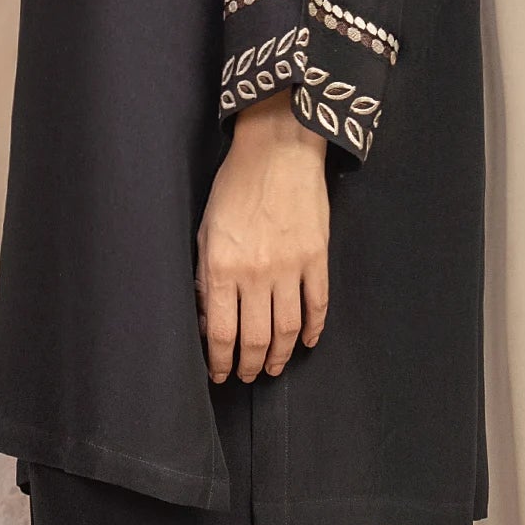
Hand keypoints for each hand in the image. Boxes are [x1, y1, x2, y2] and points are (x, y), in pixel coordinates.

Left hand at [197, 94, 329, 382]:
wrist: (278, 149)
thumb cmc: (235, 186)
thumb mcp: (205, 230)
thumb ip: (206, 277)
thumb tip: (207, 318)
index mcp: (224, 267)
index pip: (221, 332)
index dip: (220, 361)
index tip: (219, 374)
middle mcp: (258, 273)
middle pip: (256, 337)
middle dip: (249, 364)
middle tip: (246, 375)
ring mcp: (292, 267)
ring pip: (289, 329)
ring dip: (280, 354)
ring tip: (272, 366)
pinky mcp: (317, 257)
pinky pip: (318, 304)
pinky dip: (314, 329)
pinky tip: (308, 342)